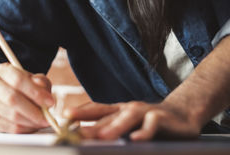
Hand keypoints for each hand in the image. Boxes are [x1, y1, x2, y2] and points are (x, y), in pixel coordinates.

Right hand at [0, 63, 54, 132]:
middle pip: (12, 99)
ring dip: (31, 122)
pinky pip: (9, 128)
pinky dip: (24, 129)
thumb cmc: (19, 85)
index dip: (36, 93)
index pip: (18, 80)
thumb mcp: (32, 78)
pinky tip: (32, 126)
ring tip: (42, 122)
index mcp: (3, 71)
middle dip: (34, 111)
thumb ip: (40, 83)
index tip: (50, 102)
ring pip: (11, 116)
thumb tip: (45, 94)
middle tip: (47, 118)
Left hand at [64, 101, 200, 140]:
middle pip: (108, 116)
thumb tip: (86, 136)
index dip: (81, 112)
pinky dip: (145, 132)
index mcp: (119, 110)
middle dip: (92, 124)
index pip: (97, 109)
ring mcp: (146, 111)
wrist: (182, 114)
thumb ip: (111, 128)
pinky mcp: (162, 118)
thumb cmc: (150, 122)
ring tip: (102, 137)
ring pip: (128, 117)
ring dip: (115, 127)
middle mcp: (129, 109)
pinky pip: (152, 124)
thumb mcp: (128, 124)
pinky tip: (137, 139)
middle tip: (76, 132)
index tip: (65, 116)